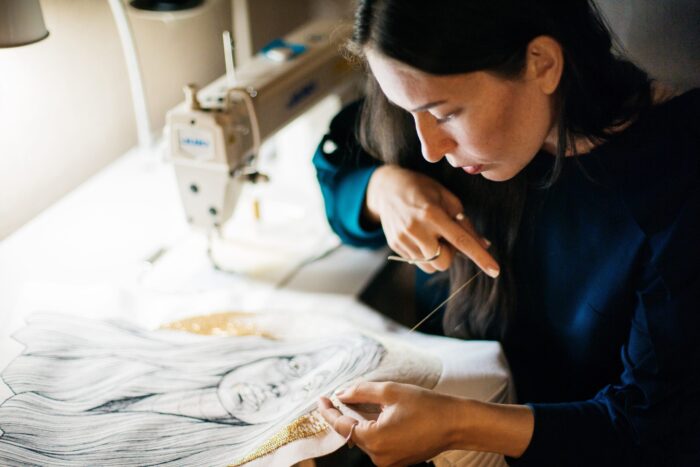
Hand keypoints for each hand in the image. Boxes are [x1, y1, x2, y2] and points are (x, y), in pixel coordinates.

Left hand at [318, 382, 461, 465]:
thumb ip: (360, 392)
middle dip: (347, 414)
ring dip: (362, 421)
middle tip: (343, 395)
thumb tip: (340, 394)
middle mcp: (379, 457)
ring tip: (369, 403)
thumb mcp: (390, 391)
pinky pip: (377, 444)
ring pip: (365, 438)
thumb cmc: (426, 406)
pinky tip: (380, 414)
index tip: (321, 399)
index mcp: (375, 440)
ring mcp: (388, 462)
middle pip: (353, 433)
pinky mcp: (397, 461)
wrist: (455, 423)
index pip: (341, 426)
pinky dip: (374, 429)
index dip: (328, 411)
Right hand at [365, 165, 498, 276]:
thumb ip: (464, 223)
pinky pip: (417, 262)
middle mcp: (416, 229)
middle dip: (450, 255)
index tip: (495, 271)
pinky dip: (423, 253)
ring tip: (431, 236)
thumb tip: (484, 244)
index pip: (461, 241)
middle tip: (445, 237)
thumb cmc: (423, 190)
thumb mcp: (447, 198)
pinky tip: (419, 236)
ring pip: (430, 266)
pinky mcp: (394, 245)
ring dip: (436, 256)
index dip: (480, 256)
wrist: (387, 188)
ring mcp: (403, 239)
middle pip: (443, 262)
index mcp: (432, 214)